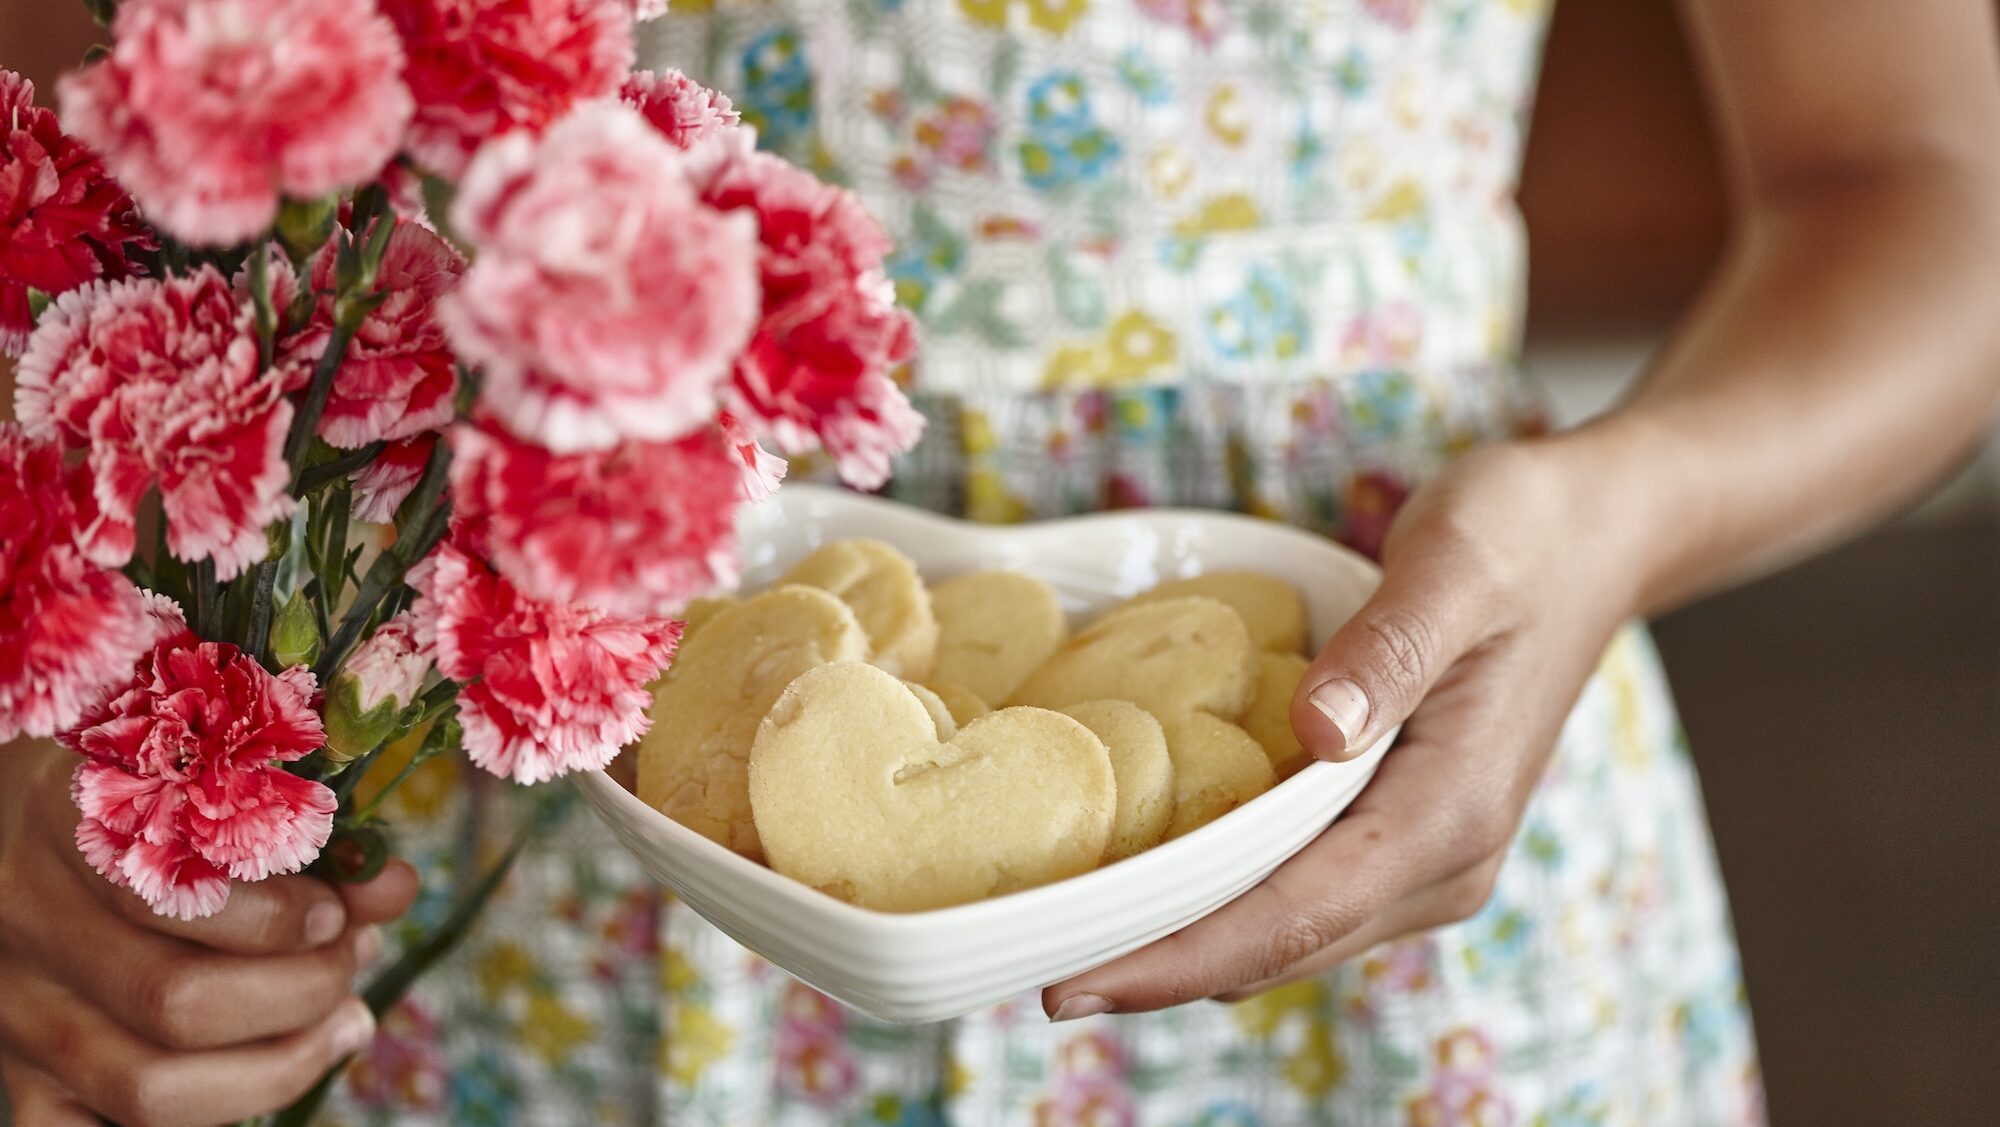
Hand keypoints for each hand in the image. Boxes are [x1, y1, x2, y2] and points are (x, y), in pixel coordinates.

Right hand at [0, 739, 419, 1126]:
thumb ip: (316, 838)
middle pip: (171, 1002)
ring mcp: (16, 1008)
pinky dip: (196, 1123)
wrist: (42, 817)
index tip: (337, 915)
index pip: (166, 890)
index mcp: (66, 820)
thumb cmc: (163, 794)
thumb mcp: (228, 784)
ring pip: (147, 1088)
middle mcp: (26, 920)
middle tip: (351, 960)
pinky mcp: (22, 1074)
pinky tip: (264, 1075)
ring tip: (343, 1023)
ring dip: (276, 1067)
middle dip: (299, 991)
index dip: (273, 918)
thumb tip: (394, 887)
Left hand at [1043, 442, 1640, 1017]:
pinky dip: (1218, 899)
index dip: (1173, 957)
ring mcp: (1425, 858)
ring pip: (1283, 934)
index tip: (1068, 981)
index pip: (1291, 917)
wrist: (1597, 535)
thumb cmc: (1524, 537)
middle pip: (1276, 948)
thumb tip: (1316, 733)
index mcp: (1450, 814)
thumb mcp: (1457, 565)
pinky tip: (1145, 874)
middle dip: (1154, 966)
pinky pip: (1297, 893)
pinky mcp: (1401, 835)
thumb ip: (1387, 651)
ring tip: (1064, 930)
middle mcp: (1441, 862)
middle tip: (1026, 964)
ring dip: (1179, 941)